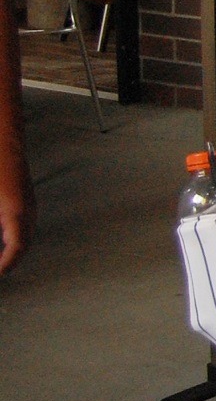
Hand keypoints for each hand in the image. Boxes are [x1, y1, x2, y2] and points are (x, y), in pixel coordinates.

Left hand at [0, 147, 33, 277]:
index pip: (16, 249)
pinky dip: (9, 236)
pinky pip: (20, 223)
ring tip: (1, 257)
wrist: (2, 134)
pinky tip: (0, 235)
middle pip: (23, 244)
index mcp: (16, 211)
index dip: (5, 266)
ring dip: (10, 248)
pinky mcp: (21, 197)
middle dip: (9, 260)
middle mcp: (27, 208)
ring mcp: (27, 201)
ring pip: (23, 234)